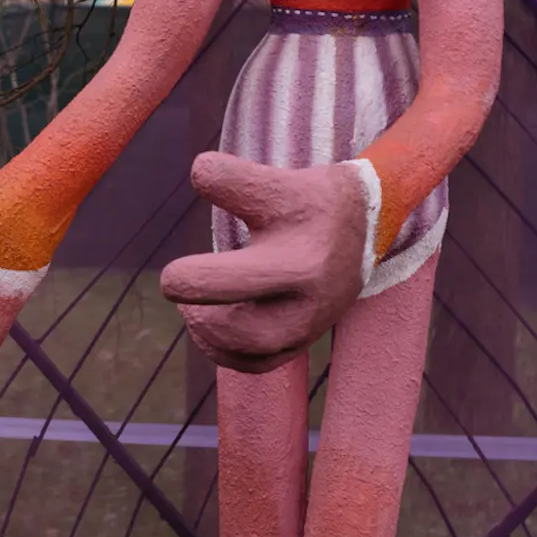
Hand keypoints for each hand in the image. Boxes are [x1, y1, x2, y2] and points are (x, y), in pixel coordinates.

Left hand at [160, 152, 374, 373]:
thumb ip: (233, 178)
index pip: (240, 276)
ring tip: (191, 306)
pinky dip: (223, 352)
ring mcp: (308, 327)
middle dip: (201, 312)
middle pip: (245, 328)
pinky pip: (256, 364)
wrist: (365, 228)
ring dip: (209, 333)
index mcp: (301, 259)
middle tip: (175, 284)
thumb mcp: (278, 180)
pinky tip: (205, 326)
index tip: (171, 267)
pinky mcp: (303, 341)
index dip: (194, 277)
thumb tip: (195, 172)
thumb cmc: (311, 201)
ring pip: (248, 352)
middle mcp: (308, 301)